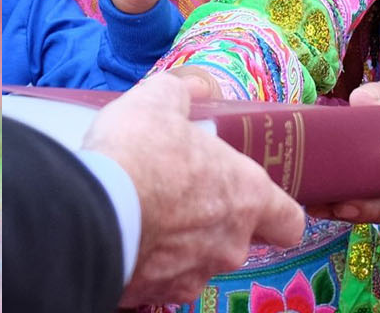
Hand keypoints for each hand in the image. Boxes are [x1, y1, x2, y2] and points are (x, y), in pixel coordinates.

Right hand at [83, 73, 305, 307]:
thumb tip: (193, 87)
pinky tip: (122, 240)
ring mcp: (192, 276)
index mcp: (247, 197)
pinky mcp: (153, 296)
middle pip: (236, 242)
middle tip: (179, 199)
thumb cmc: (139, 154)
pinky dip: (144, 266)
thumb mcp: (159, 102)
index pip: (289, 222)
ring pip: (195, 264)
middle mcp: (230, 245)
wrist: (90, 213)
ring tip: (143, 218)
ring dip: (176, 247)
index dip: (277, 215)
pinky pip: (157, 281)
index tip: (260, 208)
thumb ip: (181, 93)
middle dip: (212, 224)